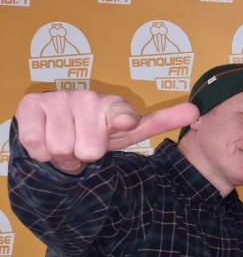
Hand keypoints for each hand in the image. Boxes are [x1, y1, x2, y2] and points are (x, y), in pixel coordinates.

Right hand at [15, 90, 199, 173]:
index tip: (125, 123)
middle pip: (89, 151)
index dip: (122, 121)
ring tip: (67, 146)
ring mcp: (60, 99)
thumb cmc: (97, 132)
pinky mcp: (31, 105)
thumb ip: (160, 122)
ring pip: (63, 150)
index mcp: (115, 106)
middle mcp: (88, 98)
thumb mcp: (129, 132)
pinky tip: (47, 139)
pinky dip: (42, 152)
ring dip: (63, 158)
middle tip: (84, 149)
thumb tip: (196, 111)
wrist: (55, 128)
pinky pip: (38, 145)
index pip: (123, 116)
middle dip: (84, 158)